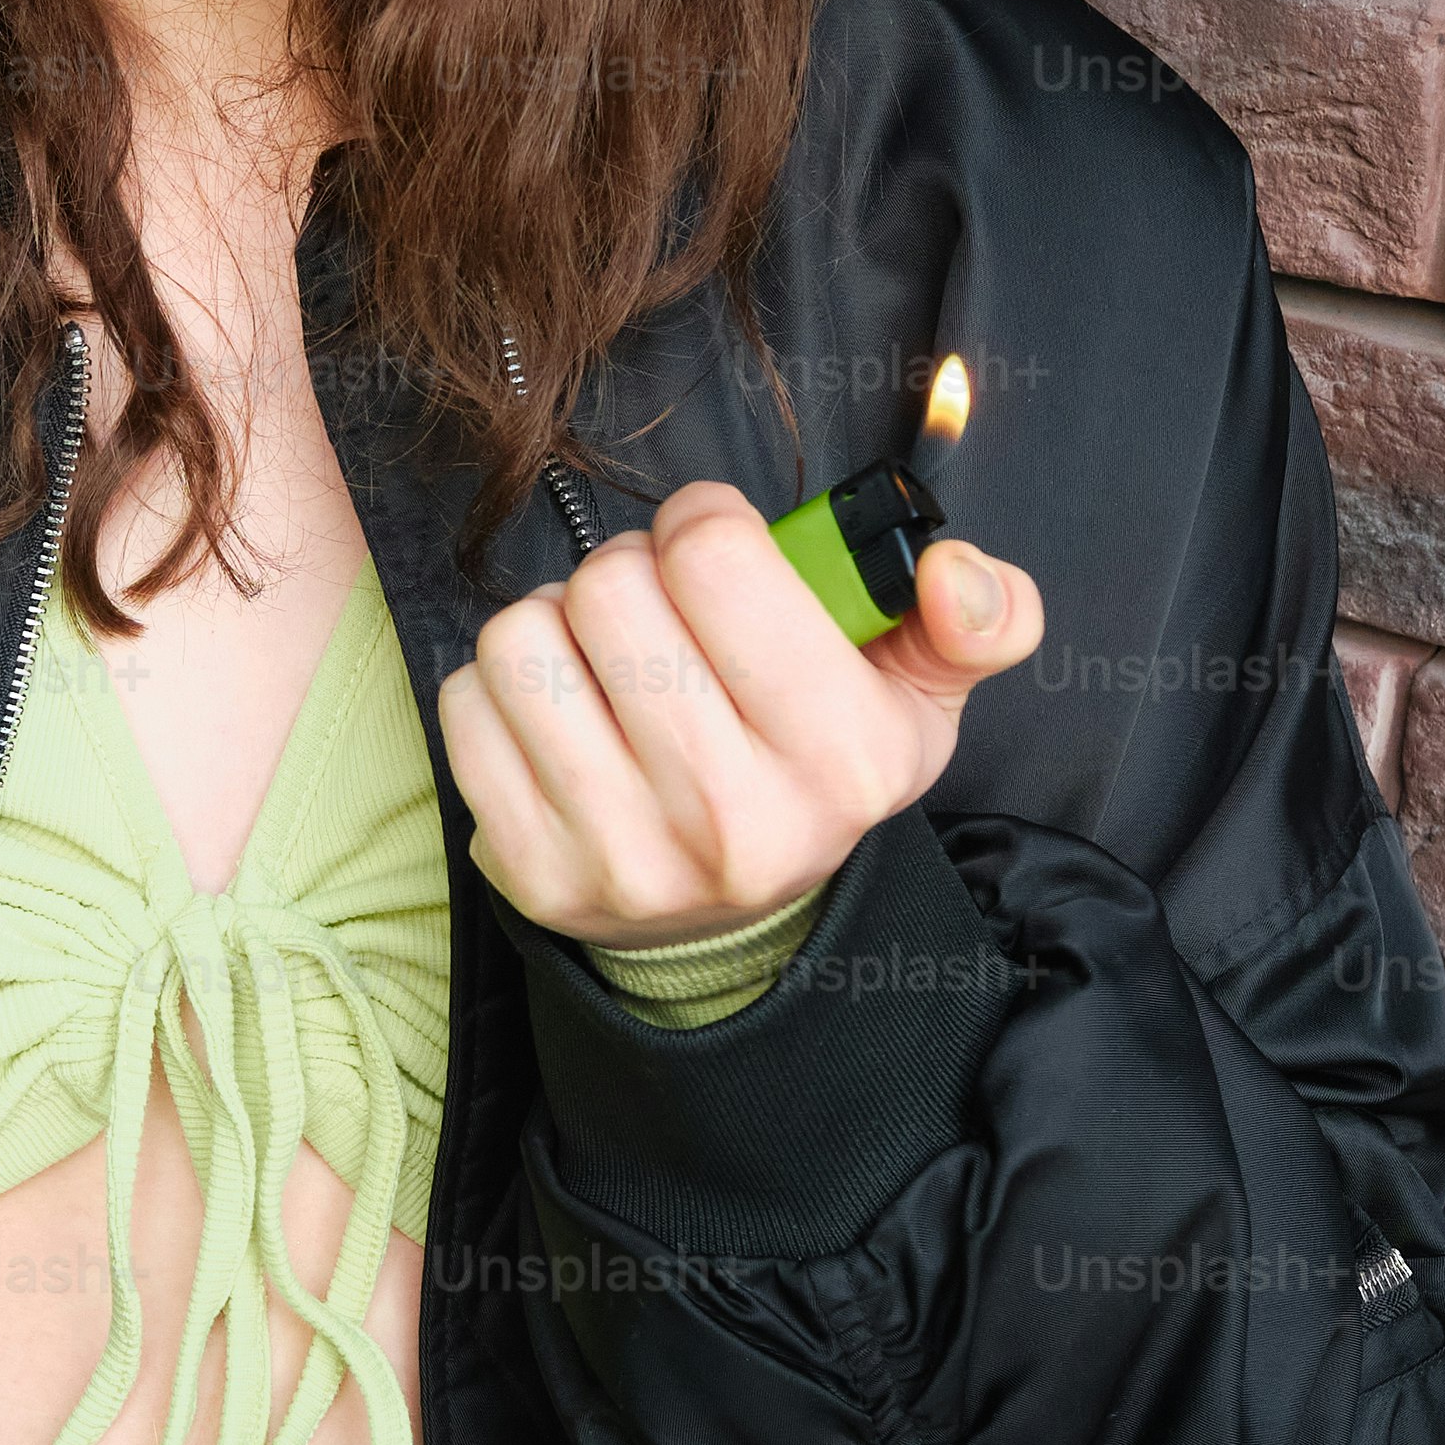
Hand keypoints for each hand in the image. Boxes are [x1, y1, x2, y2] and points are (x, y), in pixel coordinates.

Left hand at [436, 480, 1043, 948]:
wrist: (735, 923)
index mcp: (837, 757)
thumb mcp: (920, 696)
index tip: (714, 548)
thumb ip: (977, 617)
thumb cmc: (814, 770)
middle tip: (657, 609)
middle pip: (608, 586)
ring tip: (605, 660)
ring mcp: (622, 854)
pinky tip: (560, 715)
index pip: (712, 557)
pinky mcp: (531, 873)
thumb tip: (951, 574)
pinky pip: (467, 703)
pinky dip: (502, 687)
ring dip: (556, 623)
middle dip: (628, 570)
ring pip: (523, 635)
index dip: (703, 521)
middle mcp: (729, 818)